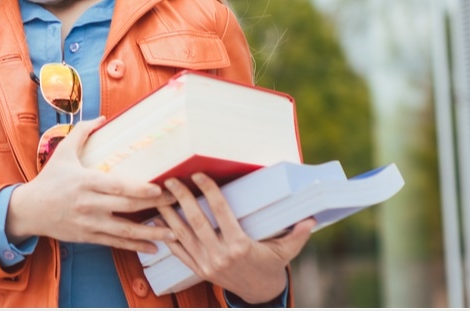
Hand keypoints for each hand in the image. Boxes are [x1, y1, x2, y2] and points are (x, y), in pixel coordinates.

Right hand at [6, 116, 177, 253]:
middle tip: (176, 201)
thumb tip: (102, 118)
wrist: (29, 210)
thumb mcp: (63, 153)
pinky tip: (154, 247)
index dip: (139, 189)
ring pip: (124, 230)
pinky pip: (116, 243)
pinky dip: (135, 246)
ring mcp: (90, 223)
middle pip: (126, 207)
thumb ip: (82, 133)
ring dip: (150, 232)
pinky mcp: (88, 237)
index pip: (117, 186)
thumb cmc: (49, 179)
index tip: (159, 188)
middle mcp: (89, 204)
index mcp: (85, 182)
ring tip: (173, 231)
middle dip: (154, 205)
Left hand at [155, 173, 313, 303]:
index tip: (198, 174)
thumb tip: (311, 219)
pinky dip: (167, 236)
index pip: (221, 212)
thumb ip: (297, 235)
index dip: (209, 191)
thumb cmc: (270, 266)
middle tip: (171, 179)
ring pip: (183, 235)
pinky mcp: (198, 270)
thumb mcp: (285, 251)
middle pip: (196, 221)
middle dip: (182, 198)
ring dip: (169, 215)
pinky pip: (179, 252)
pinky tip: (158, 221)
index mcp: (241, 246)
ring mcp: (207, 264)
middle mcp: (221, 255)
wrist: (259, 293)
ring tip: (159, 196)